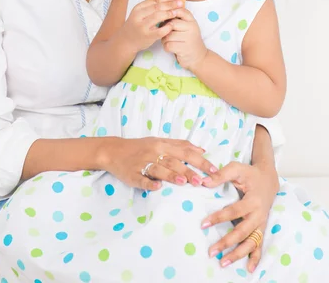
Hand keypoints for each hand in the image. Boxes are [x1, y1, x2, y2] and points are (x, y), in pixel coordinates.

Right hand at [100, 137, 218, 190]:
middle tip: (202, 181)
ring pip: (159, 169)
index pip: (185, 152)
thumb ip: (180, 145)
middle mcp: (154, 152)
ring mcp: (143, 164)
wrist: (114, 150)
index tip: (214, 170)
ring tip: (184, 183)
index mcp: (162, 144)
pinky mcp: (133, 175)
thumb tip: (202, 150)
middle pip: (174, 161)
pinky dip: (149, 183)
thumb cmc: (141, 147)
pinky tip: (157, 187)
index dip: (200, 161)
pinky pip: (142, 180)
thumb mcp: (160, 141)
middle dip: (188, 171)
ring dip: (171, 175)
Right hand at [121, 0, 182, 53]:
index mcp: (138, 8)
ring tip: (177, 12)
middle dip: (171, 4)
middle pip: (157, 7)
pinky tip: (172, 25)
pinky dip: (167, 27)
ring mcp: (142, 26)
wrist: (126, 41)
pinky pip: (159, 31)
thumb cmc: (136, 25)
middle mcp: (139, 15)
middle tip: (181, 3)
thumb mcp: (140, 14)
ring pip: (158, 16)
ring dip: (169, 13)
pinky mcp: (146, 36)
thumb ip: (151, 7)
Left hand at [162, 8, 207, 70]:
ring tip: (170, 42)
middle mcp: (192, 28)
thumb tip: (161, 12)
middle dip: (165, 30)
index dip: (170, 13)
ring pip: (167, 35)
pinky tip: (172, 48)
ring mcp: (189, 38)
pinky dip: (166, 47)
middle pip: (171, 24)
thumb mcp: (186, 27)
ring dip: (165, 40)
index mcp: (192, 21)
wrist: (199, 57)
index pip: (180, 11)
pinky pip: (168, 45)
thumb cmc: (188, 40)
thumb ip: (177, 19)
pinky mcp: (184, 49)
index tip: (166, 19)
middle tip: (167, 34)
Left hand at [201, 161, 278, 271]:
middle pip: (242, 232)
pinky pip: (259, 244)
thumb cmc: (250, 173)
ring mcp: (261, 223)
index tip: (203, 224)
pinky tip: (248, 268)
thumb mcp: (236, 168)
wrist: (268, 179)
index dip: (218, 218)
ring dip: (238, 254)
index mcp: (253, 200)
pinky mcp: (262, 227)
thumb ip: (220, 175)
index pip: (233, 212)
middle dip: (227, 243)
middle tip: (211, 251)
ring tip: (223, 262)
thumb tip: (203, 182)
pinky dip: (255, 257)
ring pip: (251, 242)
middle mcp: (259, 215)